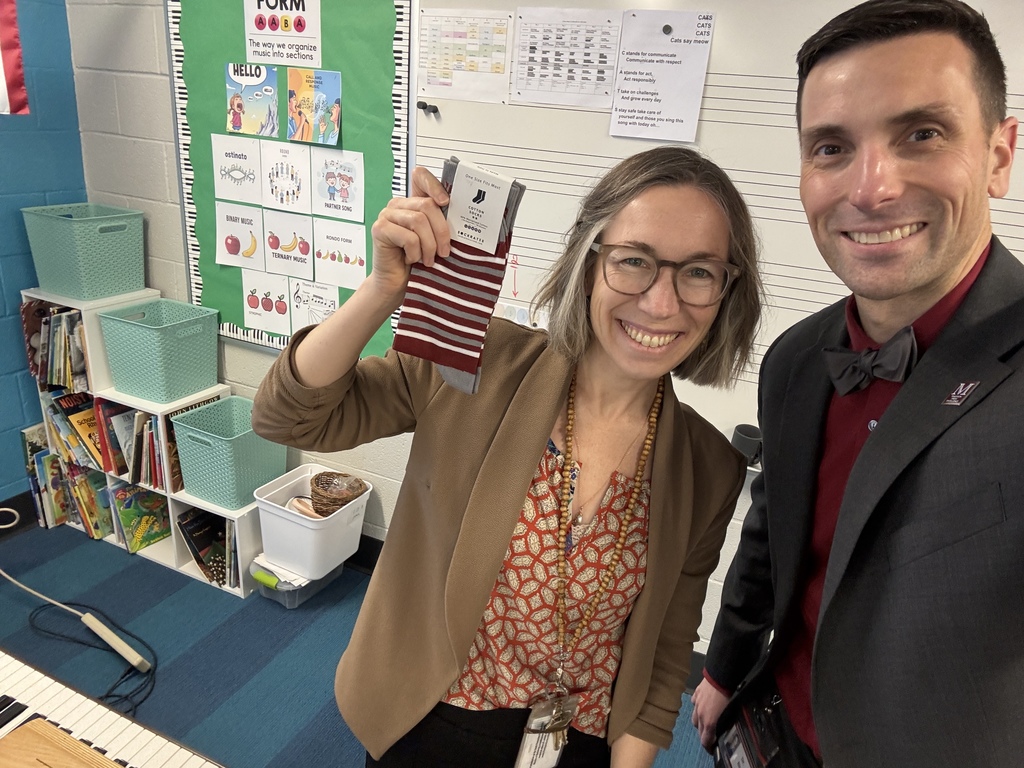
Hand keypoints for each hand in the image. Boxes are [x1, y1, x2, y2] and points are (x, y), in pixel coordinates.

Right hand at [369, 166, 450, 298]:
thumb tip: (462, 218)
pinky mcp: (380, 229)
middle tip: (444, 251)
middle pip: (427, 205)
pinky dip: (415, 252)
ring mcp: (386, 215)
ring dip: (429, 245)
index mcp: (412, 203)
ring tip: (428, 260)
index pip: (420, 177)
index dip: (434, 185)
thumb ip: (440, 224)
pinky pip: (408, 237)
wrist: (396, 283)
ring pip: (418, 221)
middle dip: (441, 231)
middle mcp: (398, 205)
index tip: (446, 202)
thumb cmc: (416, 262)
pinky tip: (411, 259)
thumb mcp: (433, 239)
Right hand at [691, 679, 729, 752]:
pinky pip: (695, 703)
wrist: (722, 676)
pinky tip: (703, 705)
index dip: (708, 747)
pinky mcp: (697, 693)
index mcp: (710, 722)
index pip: (705, 740)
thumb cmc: (729, 694)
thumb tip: (727, 730)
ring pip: (695, 718)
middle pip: (699, 731)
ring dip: (700, 722)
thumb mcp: (731, 712)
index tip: (712, 749)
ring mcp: (697, 703)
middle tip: (711, 737)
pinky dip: (698, 707)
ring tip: (707, 721)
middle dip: (704, 736)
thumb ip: (726, 723)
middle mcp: (701, 714)